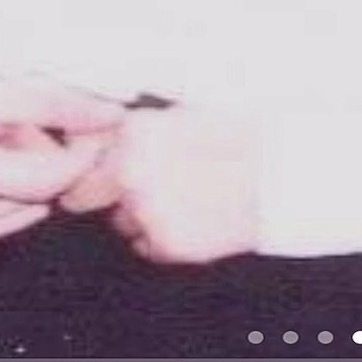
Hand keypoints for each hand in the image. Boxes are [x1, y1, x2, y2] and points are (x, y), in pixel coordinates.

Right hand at [0, 76, 122, 246]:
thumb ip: (53, 103)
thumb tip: (110, 117)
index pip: (40, 169)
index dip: (79, 144)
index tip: (109, 119)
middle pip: (40, 187)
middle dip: (59, 156)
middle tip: (55, 129)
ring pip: (33, 200)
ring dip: (38, 170)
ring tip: (10, 147)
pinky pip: (19, 216)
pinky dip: (25, 192)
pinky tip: (3, 171)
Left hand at [58, 105, 260, 263]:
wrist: (280, 173)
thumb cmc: (241, 137)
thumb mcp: (181, 115)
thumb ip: (136, 131)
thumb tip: (104, 142)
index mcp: (134, 131)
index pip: (81, 154)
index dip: (91, 163)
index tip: (97, 169)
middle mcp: (131, 171)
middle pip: (82, 195)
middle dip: (100, 194)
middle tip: (136, 189)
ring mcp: (146, 211)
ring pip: (120, 222)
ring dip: (138, 215)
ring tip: (182, 199)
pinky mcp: (165, 244)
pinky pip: (148, 245)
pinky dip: (163, 237)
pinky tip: (194, 216)